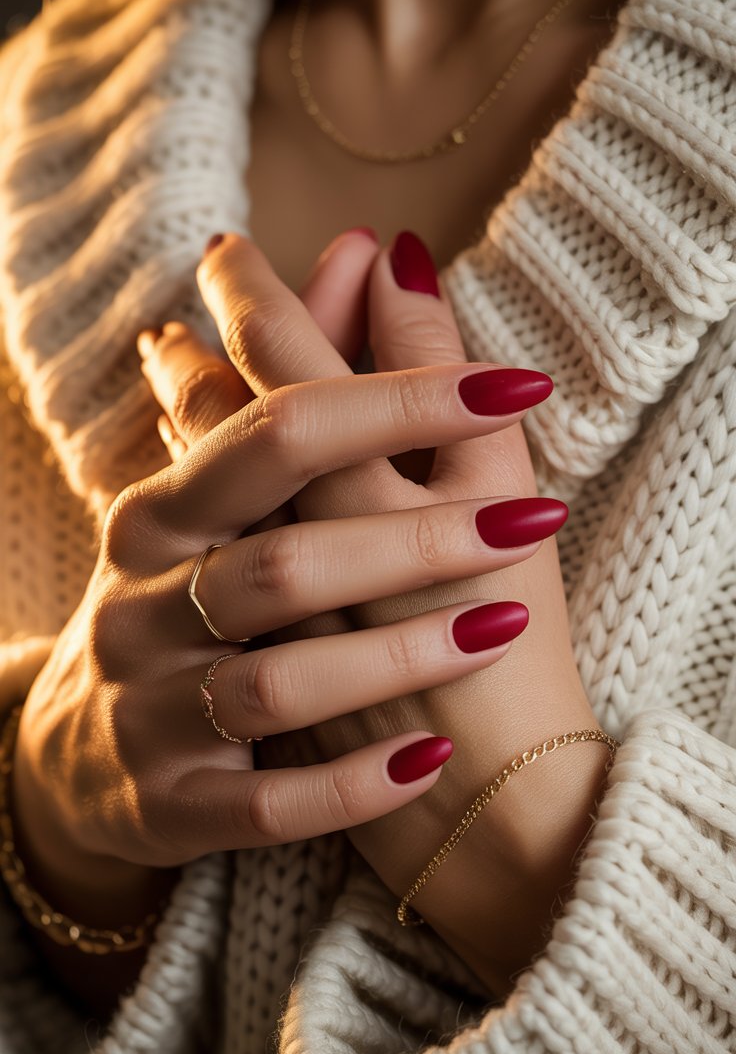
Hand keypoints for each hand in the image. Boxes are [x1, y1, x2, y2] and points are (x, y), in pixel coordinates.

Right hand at [12, 252, 545, 944]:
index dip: (393, 399)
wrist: (86, 760)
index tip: (513, 381)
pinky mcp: (169, 807)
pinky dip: (350, 784)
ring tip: (500, 626)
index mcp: (163, 511)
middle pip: (278, 558)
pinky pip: (263, 806)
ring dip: (398, 653)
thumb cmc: (185, 596)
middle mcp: (142, 603)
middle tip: (528, 520)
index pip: (277, 432)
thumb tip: (362, 247)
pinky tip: (430, 755)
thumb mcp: (222, 488)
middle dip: (412, 538)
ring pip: (275, 684)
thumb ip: (293, 370)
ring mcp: (150, 711)